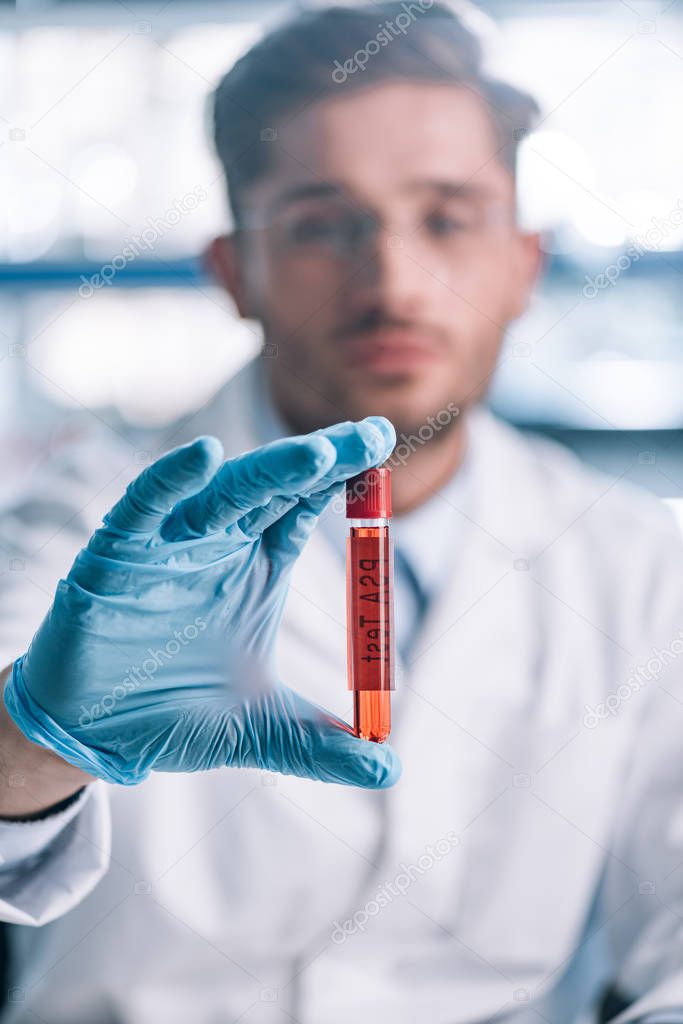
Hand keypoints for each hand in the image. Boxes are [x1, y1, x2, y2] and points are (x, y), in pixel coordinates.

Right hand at [4, 419, 400, 788]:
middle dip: (324, 461)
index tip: (386, 445)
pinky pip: (142, 508)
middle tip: (372, 436)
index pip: (306, 508)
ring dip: (268, 471)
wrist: (93, 731)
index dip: (344, 479)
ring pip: (222, 492)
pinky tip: (202, 458)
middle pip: (277, 488)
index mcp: (256, 568)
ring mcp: (169, 545)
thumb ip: (321, 746)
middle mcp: (219, 545)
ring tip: (316, 454)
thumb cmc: (172, 712)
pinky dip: (169, 482)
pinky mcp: (117, 555)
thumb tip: (391, 770)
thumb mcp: (259, 731)